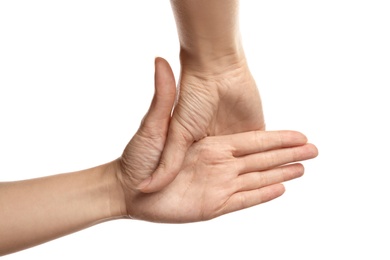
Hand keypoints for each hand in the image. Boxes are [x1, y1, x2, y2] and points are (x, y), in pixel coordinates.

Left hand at [115, 58, 317, 222]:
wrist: (127, 185)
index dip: (276, 139)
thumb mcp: (153, 124)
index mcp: (212, 144)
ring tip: (303, 168)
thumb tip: (160, 59)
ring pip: (256, 178)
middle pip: (261, 159)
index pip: (252, 141)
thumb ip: (163, 95)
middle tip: (314, 151)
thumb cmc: (137, 155)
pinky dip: (261, 194)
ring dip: (280, 172)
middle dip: (287, 155)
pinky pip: (242, 199)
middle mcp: (219, 162)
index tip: (299, 135)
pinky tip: (279, 188)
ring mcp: (217, 183)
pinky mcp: (212, 204)